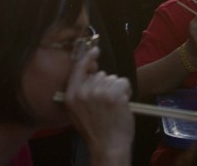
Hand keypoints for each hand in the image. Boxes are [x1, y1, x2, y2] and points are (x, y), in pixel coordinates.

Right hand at [64, 47, 133, 164]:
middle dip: (106, 84)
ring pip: (113, 78)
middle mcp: (83, 92)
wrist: (107, 145)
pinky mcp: (114, 95)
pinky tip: (121, 105)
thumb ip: (81, 92)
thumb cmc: (96, 130)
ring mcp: (99, 93)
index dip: (87, 59)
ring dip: (116, 89)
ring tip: (113, 106)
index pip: (78, 70)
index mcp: (71, 97)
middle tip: (106, 104)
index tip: (95, 50)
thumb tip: (94, 72)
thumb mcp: (78, 112)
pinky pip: (123, 82)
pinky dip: (126, 91)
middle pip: (100, 74)